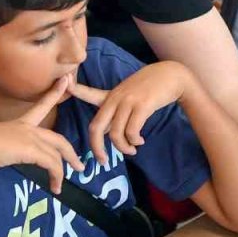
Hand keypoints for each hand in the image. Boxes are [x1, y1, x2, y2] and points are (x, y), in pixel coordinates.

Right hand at [0, 77, 84, 194]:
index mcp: (17, 123)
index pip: (40, 107)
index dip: (54, 94)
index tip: (66, 81)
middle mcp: (27, 128)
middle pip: (57, 139)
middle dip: (70, 152)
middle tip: (79, 164)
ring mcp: (30, 138)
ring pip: (57, 153)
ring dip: (63, 171)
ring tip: (62, 185)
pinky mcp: (32, 150)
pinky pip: (53, 164)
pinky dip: (57, 177)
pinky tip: (55, 188)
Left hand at [69, 61, 191, 167]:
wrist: (172, 75)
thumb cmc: (151, 87)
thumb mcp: (130, 95)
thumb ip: (116, 111)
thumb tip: (106, 133)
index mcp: (111, 95)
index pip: (89, 93)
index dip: (75, 90)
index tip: (65, 84)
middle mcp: (116, 98)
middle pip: (96, 127)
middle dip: (97, 148)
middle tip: (102, 161)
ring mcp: (128, 101)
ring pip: (115, 133)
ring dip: (123, 147)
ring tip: (131, 150)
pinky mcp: (142, 106)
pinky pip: (132, 131)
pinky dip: (134, 141)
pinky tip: (140, 141)